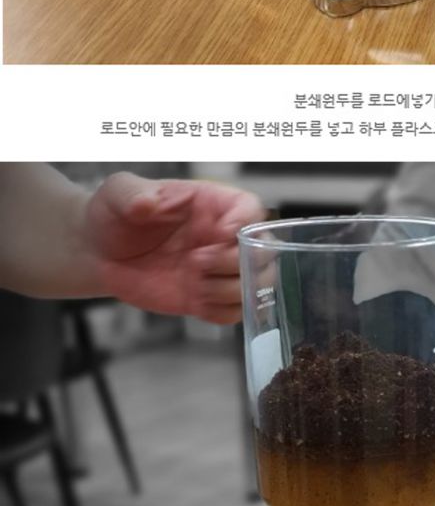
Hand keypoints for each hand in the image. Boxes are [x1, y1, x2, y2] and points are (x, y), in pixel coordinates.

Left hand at [80, 176, 258, 321]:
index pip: (250, 210)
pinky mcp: (204, 298)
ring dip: (228, 291)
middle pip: (264, 252)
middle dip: (238, 263)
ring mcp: (215, 270)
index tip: (218, 236)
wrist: (98, 251)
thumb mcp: (119, 192)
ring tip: (192, 284)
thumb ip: (134, 195)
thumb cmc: (113, 213)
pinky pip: (232, 313)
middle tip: (196, 263)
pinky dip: (220, 312)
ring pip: (254, 286)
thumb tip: (147, 204)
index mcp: (209, 204)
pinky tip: (194, 301)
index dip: (245, 224)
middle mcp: (220, 238)